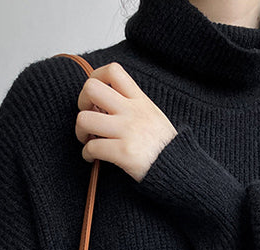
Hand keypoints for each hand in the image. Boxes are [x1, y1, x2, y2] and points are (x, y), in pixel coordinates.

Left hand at [75, 61, 177, 182]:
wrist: (179, 169)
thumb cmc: (164, 147)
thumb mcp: (153, 115)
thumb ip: (132, 105)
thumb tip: (104, 104)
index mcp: (139, 100)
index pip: (113, 70)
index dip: (95, 78)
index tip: (94, 96)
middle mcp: (132, 111)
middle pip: (91, 89)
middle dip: (81, 102)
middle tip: (88, 117)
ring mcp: (127, 131)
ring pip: (84, 119)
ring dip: (80, 131)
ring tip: (88, 140)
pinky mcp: (123, 152)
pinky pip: (92, 147)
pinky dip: (87, 154)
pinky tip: (93, 158)